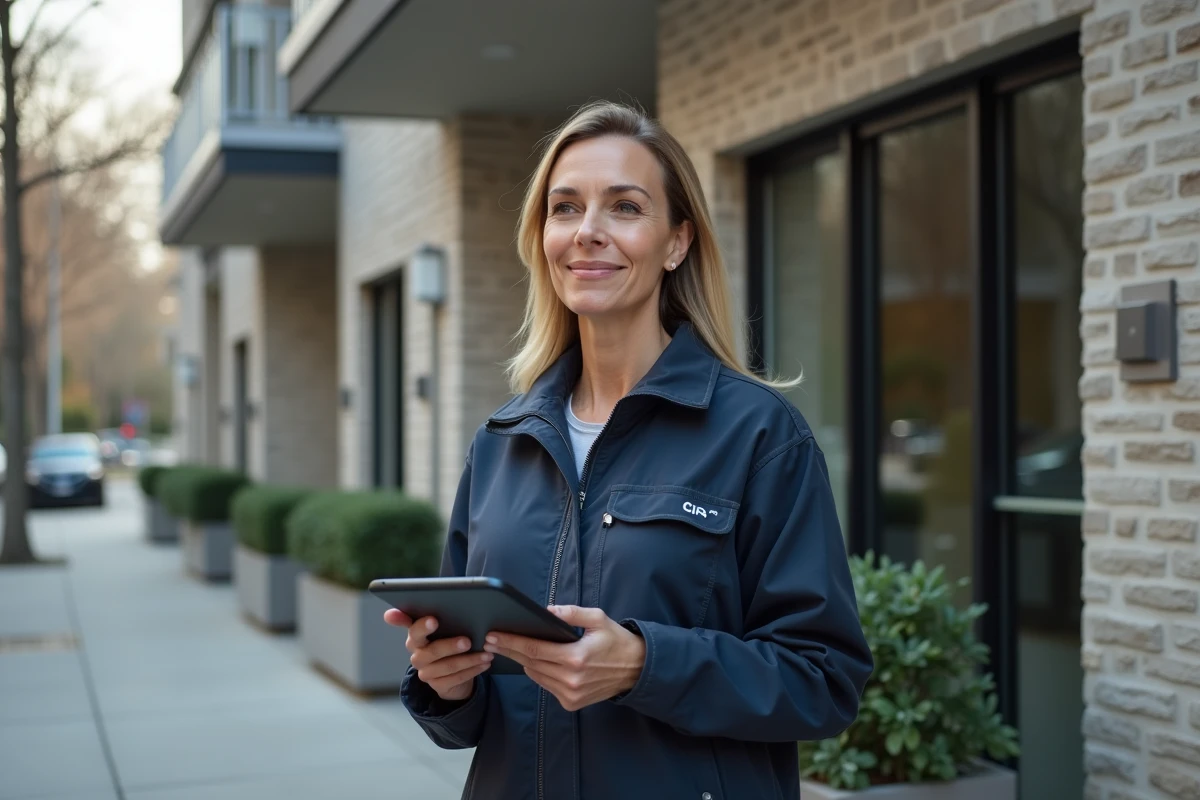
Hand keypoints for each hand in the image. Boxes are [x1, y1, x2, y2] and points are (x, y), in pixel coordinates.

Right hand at [384, 609, 492, 702]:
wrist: (451, 674)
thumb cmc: (448, 643)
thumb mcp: (445, 629)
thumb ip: (443, 616)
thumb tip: (445, 602)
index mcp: (416, 637)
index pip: (413, 629)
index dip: (421, 626)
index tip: (433, 620)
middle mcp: (417, 655)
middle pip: (431, 651)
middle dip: (450, 646)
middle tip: (467, 641)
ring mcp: (425, 672)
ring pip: (446, 667)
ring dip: (469, 660)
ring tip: (486, 654)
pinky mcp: (437, 686)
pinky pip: (456, 678)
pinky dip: (473, 670)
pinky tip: (484, 664)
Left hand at [483, 605, 645, 711]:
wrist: (636, 669)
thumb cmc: (616, 641)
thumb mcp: (598, 618)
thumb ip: (571, 612)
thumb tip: (546, 610)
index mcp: (576, 658)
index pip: (533, 650)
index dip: (511, 643)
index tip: (493, 636)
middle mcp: (571, 679)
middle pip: (530, 664)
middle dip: (509, 651)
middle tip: (491, 640)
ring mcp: (571, 694)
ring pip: (535, 677)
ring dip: (522, 662)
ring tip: (509, 649)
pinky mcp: (571, 703)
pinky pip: (546, 686)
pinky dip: (538, 673)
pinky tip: (534, 662)